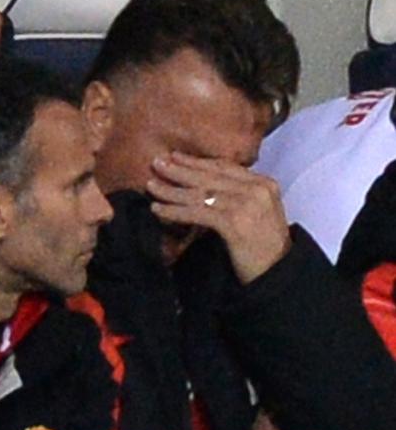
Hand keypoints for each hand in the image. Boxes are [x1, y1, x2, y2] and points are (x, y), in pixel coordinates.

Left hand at [146, 151, 290, 283]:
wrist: (278, 273)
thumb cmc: (263, 246)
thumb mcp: (256, 212)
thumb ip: (237, 196)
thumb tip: (202, 187)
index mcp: (263, 183)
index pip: (224, 166)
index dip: (197, 161)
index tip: (175, 156)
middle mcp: (256, 189)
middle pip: (210, 175)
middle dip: (180, 169)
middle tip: (156, 163)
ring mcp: (247, 204)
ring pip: (200, 193)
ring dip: (171, 190)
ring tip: (151, 186)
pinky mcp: (234, 222)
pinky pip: (197, 212)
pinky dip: (174, 211)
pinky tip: (157, 210)